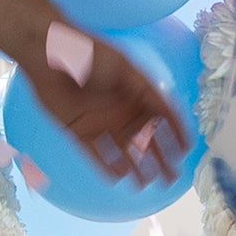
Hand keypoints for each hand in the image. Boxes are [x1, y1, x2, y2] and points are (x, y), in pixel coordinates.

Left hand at [44, 33, 186, 187]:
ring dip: (137, 167)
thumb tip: (168, 111)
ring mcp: (101, 122)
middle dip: (160, 158)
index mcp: (136, 91)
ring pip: (124, 151)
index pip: (162, 115)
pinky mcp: (79, 131)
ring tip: (149, 184)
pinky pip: (97, 154)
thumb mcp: (124, 67)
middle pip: (145, 139)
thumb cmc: (87, 52)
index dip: (176, 132)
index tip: (187, 150)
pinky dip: (107, 167)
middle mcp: (122, 110)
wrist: (48, 55)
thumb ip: (145, 90)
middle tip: (173, 177)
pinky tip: (120, 178)